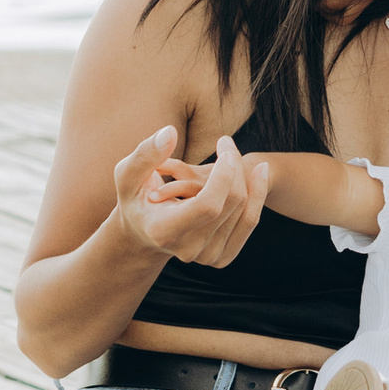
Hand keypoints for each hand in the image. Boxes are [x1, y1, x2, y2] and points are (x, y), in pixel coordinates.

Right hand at [113, 127, 268, 268]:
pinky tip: (260, 170)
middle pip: (230, 203)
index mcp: (163, 231)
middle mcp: (187, 250)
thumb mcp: (128, 174)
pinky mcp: (221, 257)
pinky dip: (258, 194)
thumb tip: (170, 132)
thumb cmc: (135, 197)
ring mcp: (206, 257)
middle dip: (234, 167)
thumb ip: (146, 154)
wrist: (145, 231)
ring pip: (244, 210)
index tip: (224, 147)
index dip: (223, 174)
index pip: (208, 205)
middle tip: (226, 142)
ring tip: (234, 153)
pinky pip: (249, 222)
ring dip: (245, 176)